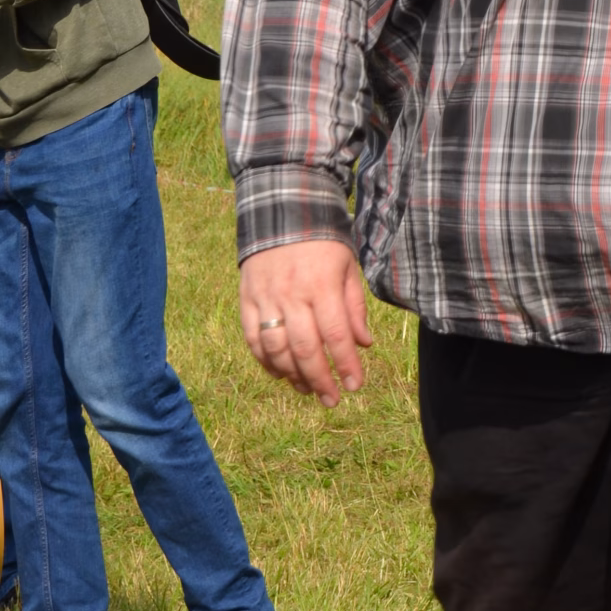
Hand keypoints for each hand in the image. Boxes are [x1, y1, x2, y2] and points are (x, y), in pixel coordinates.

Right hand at [239, 240, 373, 407]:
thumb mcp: (348, 266)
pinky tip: (281, 373)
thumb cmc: (323, 242)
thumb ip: (354, 306)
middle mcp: (292, 295)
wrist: (281, 211)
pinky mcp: (246, 300)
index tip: (356, 386)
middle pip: (305, 349)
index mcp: (322, 285)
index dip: (346, 364)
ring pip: (276, 349)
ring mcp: (265, 299)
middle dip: (320, 380)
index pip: (336, 335)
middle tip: (332, 400)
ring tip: (308, 390)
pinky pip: (253, 339)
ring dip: (292, 376)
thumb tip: (364, 344)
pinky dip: (266, 361)